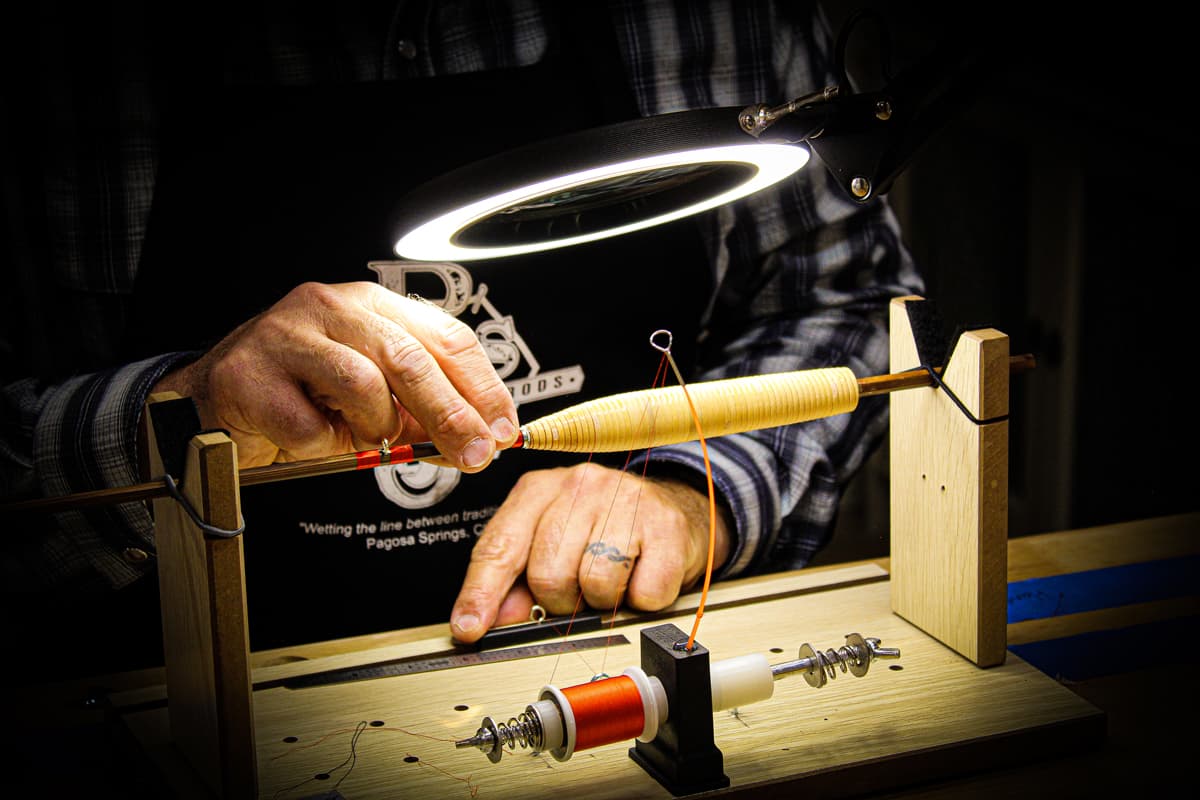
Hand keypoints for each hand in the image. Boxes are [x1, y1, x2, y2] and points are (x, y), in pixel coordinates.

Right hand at [151, 281, 518, 469]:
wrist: (211, 401)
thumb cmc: (299, 393)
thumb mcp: (371, 395)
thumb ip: (421, 409)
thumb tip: (479, 437)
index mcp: (371, 305)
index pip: (446, 336)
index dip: (482, 386)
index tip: (503, 428)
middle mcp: (330, 308)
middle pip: (411, 359)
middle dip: (453, 414)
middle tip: (477, 454)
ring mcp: (286, 337)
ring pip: (363, 385)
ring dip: (375, 427)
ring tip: (363, 438)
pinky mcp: (249, 377)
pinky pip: (308, 426)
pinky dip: (320, 444)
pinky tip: (311, 438)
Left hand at [449, 462, 731, 642]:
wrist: (674, 507)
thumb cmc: (607, 527)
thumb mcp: (553, 542)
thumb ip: (517, 582)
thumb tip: (494, 619)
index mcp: (540, 490)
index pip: (500, 547)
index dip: (481, 594)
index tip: (469, 629)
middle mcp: (580, 486)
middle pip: (548, 574)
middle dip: (560, 600)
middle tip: (578, 590)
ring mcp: (626, 500)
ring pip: (595, 583)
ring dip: (602, 600)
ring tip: (610, 580)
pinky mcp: (666, 525)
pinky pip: (643, 592)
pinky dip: (641, 599)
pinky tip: (639, 577)